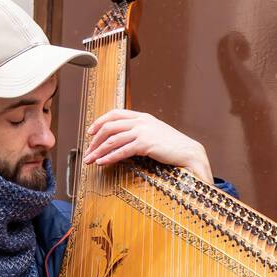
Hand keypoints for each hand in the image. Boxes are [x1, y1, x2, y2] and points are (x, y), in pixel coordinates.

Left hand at [83, 109, 213, 182]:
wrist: (189, 152)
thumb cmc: (173, 147)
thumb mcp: (156, 134)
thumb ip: (141, 133)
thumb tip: (127, 141)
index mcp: (142, 117)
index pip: (115, 113)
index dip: (100, 121)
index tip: (90, 132)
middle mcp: (141, 121)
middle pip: (110, 126)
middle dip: (95, 139)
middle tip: (87, 150)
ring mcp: (143, 131)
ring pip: (112, 139)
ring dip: (98, 150)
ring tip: (90, 160)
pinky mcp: (145, 144)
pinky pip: (121, 151)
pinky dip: (109, 157)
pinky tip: (102, 163)